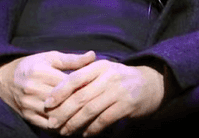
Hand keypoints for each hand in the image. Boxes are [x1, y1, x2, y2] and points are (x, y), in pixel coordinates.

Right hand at [0, 51, 95, 125]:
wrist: (5, 80)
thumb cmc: (31, 66)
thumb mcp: (49, 58)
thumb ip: (72, 59)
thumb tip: (93, 55)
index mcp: (40, 71)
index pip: (69, 83)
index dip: (86, 87)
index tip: (99, 89)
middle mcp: (33, 88)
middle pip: (65, 101)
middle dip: (82, 104)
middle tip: (98, 104)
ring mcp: (29, 104)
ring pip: (58, 115)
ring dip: (74, 117)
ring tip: (90, 116)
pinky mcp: (28, 116)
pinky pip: (49, 125)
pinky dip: (63, 126)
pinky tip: (74, 124)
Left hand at [44, 61, 164, 135]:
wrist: (151, 83)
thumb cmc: (119, 78)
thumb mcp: (102, 70)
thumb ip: (84, 76)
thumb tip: (57, 90)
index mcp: (98, 66)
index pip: (74, 79)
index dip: (59, 92)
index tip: (47, 104)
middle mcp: (108, 77)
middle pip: (80, 96)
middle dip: (63, 112)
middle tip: (52, 123)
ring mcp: (118, 91)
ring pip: (91, 109)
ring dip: (75, 123)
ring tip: (65, 131)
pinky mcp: (127, 106)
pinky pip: (105, 119)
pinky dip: (93, 128)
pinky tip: (85, 134)